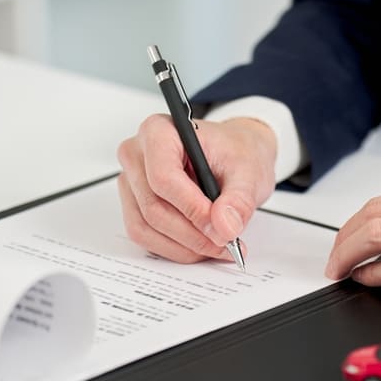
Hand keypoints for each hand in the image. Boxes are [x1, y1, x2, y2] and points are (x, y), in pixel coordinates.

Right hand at [117, 115, 276, 262]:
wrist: (234, 155)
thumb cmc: (236, 153)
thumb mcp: (249, 171)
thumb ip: (239, 199)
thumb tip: (225, 226)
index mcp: (159, 132)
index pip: (163, 177)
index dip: (192, 208)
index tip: (220, 227)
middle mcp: (137, 154)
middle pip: (153, 207)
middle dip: (192, 234)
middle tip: (227, 242)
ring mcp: (131, 181)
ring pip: (146, 227)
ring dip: (184, 246)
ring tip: (218, 246)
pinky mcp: (134, 204)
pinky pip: (144, 236)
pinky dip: (175, 249)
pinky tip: (202, 246)